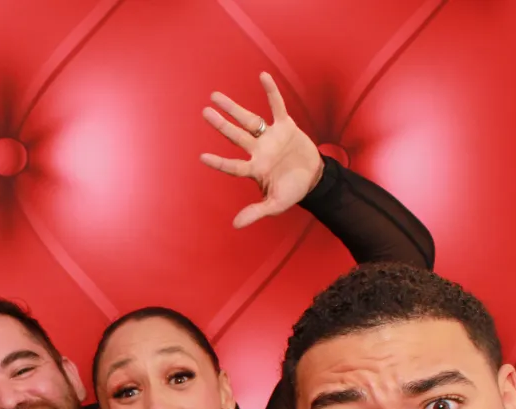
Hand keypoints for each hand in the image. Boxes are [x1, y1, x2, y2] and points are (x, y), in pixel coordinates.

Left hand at [200, 71, 324, 227]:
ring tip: (215, 96)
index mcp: (255, 169)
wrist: (313, 179)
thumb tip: (236, 225)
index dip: (219, 162)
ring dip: (234, 108)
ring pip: (249, 119)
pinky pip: (277, 106)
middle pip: (236, 135)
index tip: (201, 157)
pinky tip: (262, 76)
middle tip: (205, 112)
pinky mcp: (286, 127)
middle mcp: (258, 151)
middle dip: (221, 124)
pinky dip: (271, 92)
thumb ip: (256, 212)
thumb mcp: (275, 205)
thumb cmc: (291, 192)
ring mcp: (270, 137)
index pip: (233, 166)